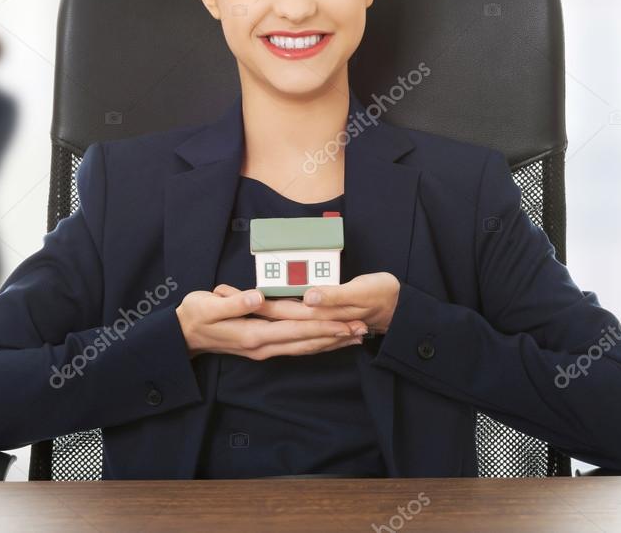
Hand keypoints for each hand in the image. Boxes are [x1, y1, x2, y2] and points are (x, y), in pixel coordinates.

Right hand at [175, 285, 368, 359]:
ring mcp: (264, 350)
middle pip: (305, 342)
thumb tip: (257, 296)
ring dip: (329, 344)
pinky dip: (315, 346)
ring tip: (354, 338)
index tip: (344, 322)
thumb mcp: (208, 305)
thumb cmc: (195, 315)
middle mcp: (263, 346)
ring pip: (303, 349)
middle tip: (361, 331)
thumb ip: (233, 302)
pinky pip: (295, 349)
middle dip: (334, 337)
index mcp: (253, 333)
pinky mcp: (263, 349)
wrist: (183, 336)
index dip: (320, 326)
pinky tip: (329, 342)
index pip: (294, 329)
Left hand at [244, 271, 399, 334]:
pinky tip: (269, 321)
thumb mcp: (362, 291)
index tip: (230, 295)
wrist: (403, 308)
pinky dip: (279, 323)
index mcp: (322, 315)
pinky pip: (296, 329)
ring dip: (259, 314)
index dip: (256, 302)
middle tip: (217, 293)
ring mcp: (319, 327)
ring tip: (231, 302)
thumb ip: (334, 296)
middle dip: (248, 307)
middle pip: (276, 318)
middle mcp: (315, 324)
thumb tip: (307, 296)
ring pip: (283, 324)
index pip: (281, 312)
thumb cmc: (383, 294)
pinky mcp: (324, 323)